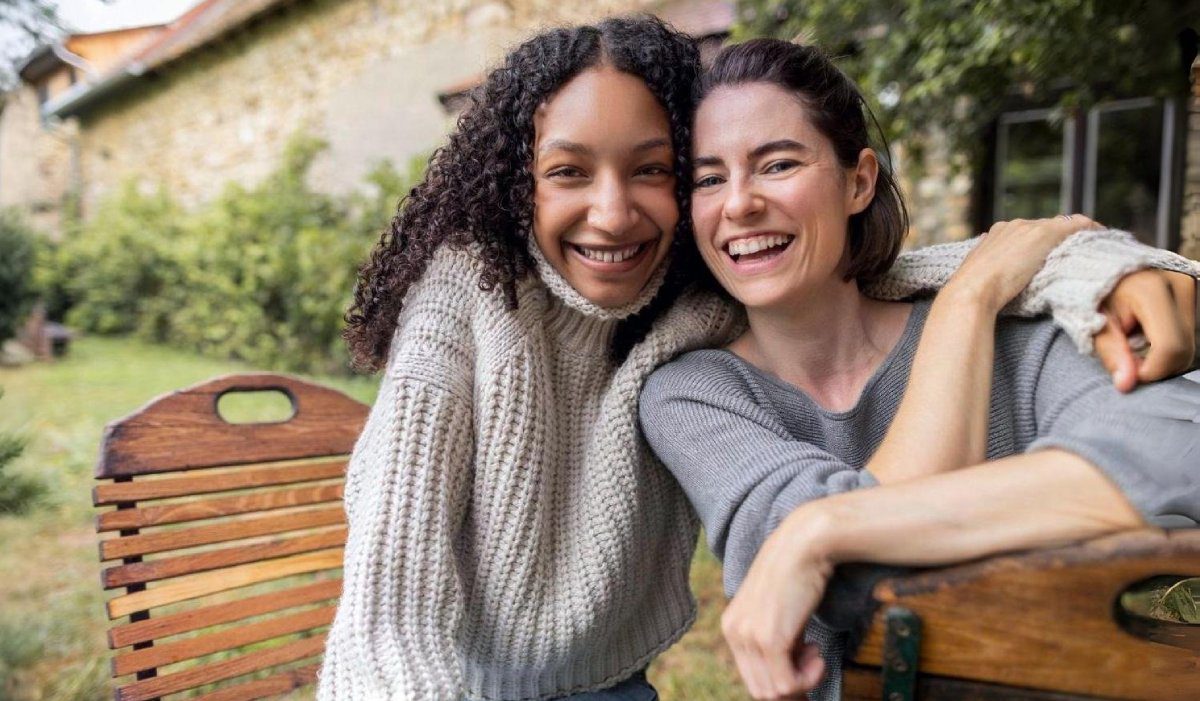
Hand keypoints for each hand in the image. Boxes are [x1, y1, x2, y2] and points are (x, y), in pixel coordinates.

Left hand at [721, 514, 832, 699]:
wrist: (805, 544)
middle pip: (761, 688)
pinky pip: (788, 684)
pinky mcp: (769, 639)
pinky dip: (809, 678)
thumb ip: (775, 638)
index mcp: (732, 625)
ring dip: (802, 681)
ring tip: (815, 654)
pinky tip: (818, 653)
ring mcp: (749, 637)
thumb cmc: (797, 572)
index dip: (779, 680)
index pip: (751, 675)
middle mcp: (734, 632)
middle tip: (813, 663)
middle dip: (791, 686)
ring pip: (774, 691)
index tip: (802, 671)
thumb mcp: (778, 609)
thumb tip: (789, 674)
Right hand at [949, 216, 1103, 312]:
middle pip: (1047, 227)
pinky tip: (1101, 239)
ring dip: (1076, 236)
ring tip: (1092, 248)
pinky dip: (1091, 230)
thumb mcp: (984, 277)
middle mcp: (1014, 225)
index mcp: (997, 234)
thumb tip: (1000, 275)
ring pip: (1062, 225)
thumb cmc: (975, 293)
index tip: (1055, 255)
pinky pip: (1078, 224)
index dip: (1044, 244)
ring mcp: (1030, 227)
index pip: (1029, 232)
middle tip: (1080, 253)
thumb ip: (995, 269)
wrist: (973, 290)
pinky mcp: (1045, 232)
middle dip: (1062, 239)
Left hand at [1094, 270, 1196, 391]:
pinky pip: (1189, 335)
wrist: (1099, 262)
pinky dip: (1169, 346)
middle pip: (1184, 350)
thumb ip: (1112, 353)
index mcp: (1152, 290)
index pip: (1169, 347)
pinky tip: (1148, 337)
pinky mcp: (1194, 294)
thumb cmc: (1093, 294)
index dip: (1151, 370)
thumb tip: (1127, 385)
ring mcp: (1192, 288)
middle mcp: (1181, 286)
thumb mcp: (1094, 323)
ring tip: (1135, 343)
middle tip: (1127, 360)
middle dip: (1156, 367)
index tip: (1128, 374)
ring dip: (1163, 357)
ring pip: (1189, 346)